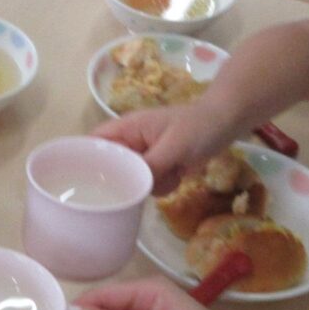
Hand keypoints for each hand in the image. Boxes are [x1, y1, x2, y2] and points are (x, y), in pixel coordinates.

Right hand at [92, 105, 235, 196]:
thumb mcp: (174, 145)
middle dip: (126, 180)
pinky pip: (150, 185)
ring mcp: (145, 157)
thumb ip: (150, 165)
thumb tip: (132, 185)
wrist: (226, 123)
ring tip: (171, 174)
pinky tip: (179, 177)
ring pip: (133, 181)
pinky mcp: (159, 167)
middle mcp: (131, 143)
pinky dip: (164, 186)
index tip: (82, 182)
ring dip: (150, 184)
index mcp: (127, 129)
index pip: (93, 143)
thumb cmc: (198, 126)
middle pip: (111, 168)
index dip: (83, 159)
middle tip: (139, 186)